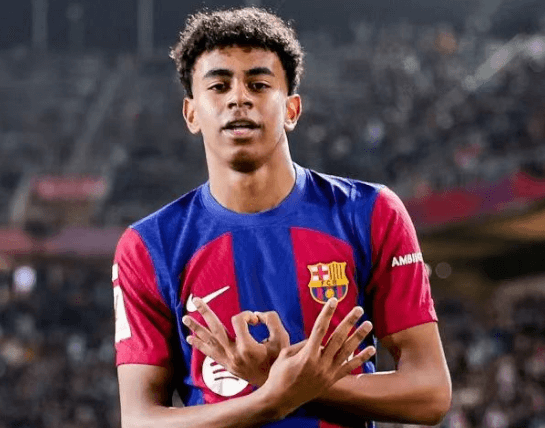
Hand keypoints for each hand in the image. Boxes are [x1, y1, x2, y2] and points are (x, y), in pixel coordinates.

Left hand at [182, 298, 289, 385]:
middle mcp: (234, 353)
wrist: (275, 385)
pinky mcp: (227, 365)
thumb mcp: (282, 338)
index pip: (239, 321)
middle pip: (216, 329)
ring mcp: (229, 360)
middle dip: (205, 313)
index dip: (247, 315)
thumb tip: (257, 315)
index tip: (256, 319)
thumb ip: (271, 320)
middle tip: (195, 300)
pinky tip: (191, 338)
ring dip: (197, 329)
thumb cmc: (278, 360)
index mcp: (247, 347)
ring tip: (185, 318)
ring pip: (209, 341)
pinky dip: (200, 345)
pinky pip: (210, 353)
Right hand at [259, 298, 374, 416]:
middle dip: (349, 322)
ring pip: (347, 351)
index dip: (327, 313)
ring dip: (359, 336)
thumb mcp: (285, 355)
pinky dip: (361, 358)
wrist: (280, 400)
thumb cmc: (278, 375)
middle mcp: (320, 363)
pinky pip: (349, 368)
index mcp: (307, 355)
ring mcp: (328, 373)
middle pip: (338, 338)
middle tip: (359, 309)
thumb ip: (301, 344)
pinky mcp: (331, 380)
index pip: (320, 328)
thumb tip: (315, 338)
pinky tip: (370, 349)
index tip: (333, 300)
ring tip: (368, 324)